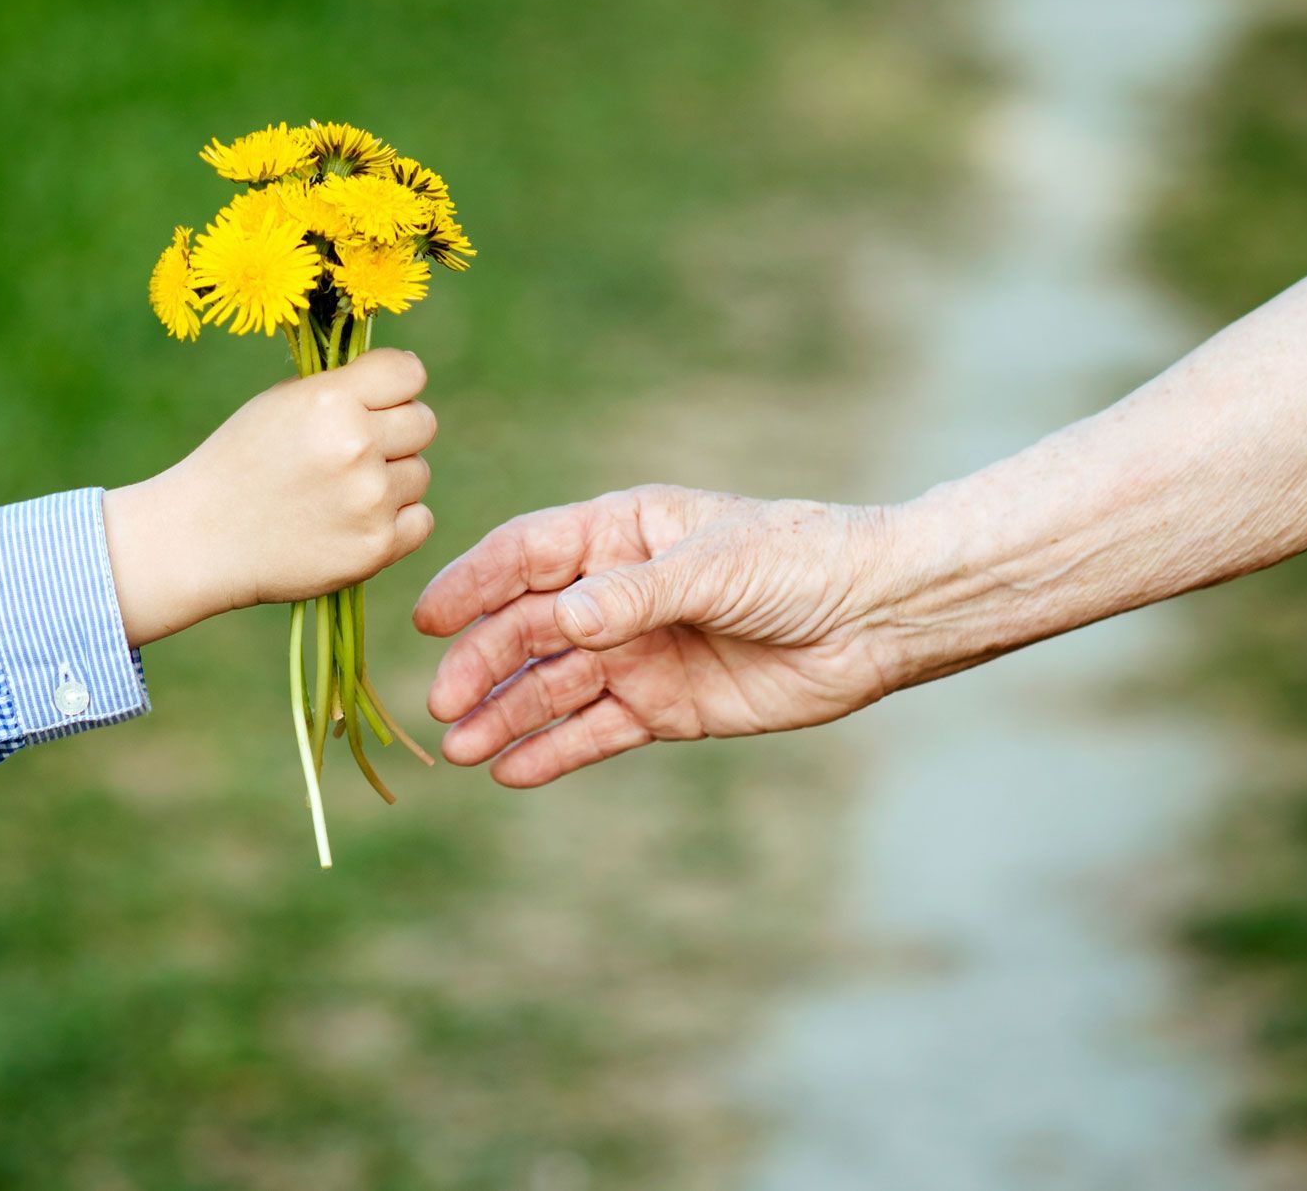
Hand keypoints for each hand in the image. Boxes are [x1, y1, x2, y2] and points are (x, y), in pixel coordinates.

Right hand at [105, 349, 436, 645]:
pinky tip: (353, 522)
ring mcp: (370, 500)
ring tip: (340, 492)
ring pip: (419, 473)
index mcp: (331, 401)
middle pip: (424, 423)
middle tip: (356, 451)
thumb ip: (341, 390)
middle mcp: (356, 446)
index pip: (409, 373)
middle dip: (397, 432)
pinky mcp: (375, 547)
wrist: (200, 539)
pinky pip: (420, 520)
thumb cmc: (240, 462)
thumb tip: (401, 379)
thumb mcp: (279, 404)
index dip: (396, 385)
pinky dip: (395, 522)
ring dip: (391, 480)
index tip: (379, 400)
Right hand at [413, 485, 895, 786]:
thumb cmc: (800, 562)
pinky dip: (554, 751)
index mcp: (622, 534)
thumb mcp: (715, 567)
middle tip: (444, 705)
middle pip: (528, 629)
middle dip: (483, 665)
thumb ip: (634, 596)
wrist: (878, 617)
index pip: (527, 556)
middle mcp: (618, 594)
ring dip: (506, 715)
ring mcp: (639, 652)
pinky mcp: (667, 706)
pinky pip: (596, 731)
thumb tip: (561, 621)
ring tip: (461, 750)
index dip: (474, 586)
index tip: (429, 621)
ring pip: (553, 686)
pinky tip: (512, 772)